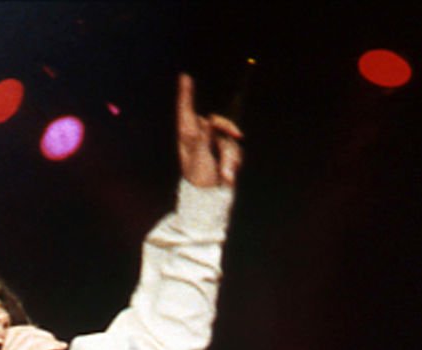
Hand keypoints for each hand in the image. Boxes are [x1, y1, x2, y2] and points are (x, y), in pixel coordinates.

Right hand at [0, 323, 65, 349]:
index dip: (32, 333)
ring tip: (59, 346)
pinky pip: (37, 349)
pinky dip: (51, 346)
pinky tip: (59, 349)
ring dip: (48, 339)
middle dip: (42, 334)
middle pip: (24, 333)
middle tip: (55, 343)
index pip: (14, 334)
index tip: (45, 339)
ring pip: (31, 338)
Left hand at [176, 73, 242, 188]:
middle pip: (218, 121)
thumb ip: (203, 138)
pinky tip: (227, 177)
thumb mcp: (198, 157)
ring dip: (230, 157)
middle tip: (237, 135)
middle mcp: (201, 137)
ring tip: (225, 175)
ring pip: (230, 139)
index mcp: (188, 136)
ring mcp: (213, 145)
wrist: (209, 199)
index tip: (185, 77)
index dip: (186, 94)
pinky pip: (235, 151)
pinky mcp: (225, 153)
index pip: (186, 110)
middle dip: (229, 128)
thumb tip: (208, 120)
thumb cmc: (198, 178)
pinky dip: (233, 163)